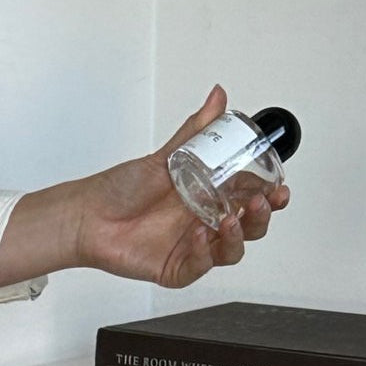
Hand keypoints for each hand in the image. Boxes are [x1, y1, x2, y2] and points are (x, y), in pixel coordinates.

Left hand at [75, 84, 290, 289]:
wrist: (86, 215)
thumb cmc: (120, 189)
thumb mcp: (165, 157)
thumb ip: (196, 132)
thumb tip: (218, 97)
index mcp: (210, 196)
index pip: (253, 198)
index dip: (271, 195)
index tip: (279, 186)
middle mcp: (204, 222)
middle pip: (250, 227)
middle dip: (263, 217)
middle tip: (263, 202)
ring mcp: (191, 248)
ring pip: (231, 251)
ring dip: (237, 236)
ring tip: (228, 220)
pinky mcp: (174, 268)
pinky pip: (199, 266)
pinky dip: (202, 252)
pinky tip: (196, 235)